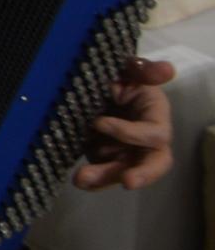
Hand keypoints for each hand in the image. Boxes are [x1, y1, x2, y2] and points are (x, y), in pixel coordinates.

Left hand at [73, 58, 175, 190]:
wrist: (92, 84)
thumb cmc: (118, 75)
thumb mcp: (129, 68)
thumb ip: (145, 69)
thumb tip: (168, 69)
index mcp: (155, 116)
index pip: (155, 133)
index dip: (131, 133)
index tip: (100, 122)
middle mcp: (146, 139)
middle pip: (152, 163)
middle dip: (142, 174)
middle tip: (127, 182)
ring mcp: (128, 151)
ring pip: (124, 171)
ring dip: (106, 178)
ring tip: (82, 180)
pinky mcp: (108, 157)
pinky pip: (105, 173)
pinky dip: (93, 180)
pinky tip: (81, 181)